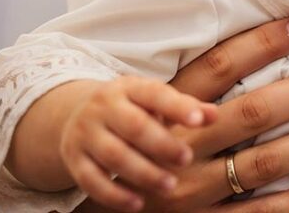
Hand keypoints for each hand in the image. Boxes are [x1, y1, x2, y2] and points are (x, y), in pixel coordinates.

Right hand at [61, 77, 217, 210]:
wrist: (75, 114)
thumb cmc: (132, 109)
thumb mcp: (155, 101)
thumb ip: (185, 107)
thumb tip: (214, 115)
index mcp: (129, 87)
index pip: (155, 94)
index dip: (177, 107)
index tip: (199, 120)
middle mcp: (104, 107)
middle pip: (134, 126)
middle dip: (161, 144)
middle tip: (186, 158)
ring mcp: (85, 133)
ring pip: (114, 155)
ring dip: (143, 172)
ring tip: (169, 185)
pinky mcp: (74, 160)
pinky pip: (91, 180)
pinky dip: (114, 194)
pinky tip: (137, 204)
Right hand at [76, 17, 288, 212]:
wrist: (100, 202)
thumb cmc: (142, 141)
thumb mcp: (157, 105)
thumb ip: (198, 83)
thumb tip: (260, 44)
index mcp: (171, 108)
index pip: (222, 66)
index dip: (264, 43)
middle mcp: (183, 144)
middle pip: (252, 112)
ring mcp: (192, 188)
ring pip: (261, 163)